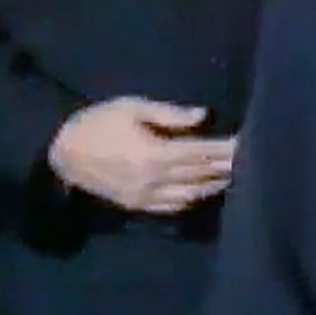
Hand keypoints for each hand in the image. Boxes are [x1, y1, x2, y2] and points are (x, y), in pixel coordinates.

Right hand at [47, 99, 235, 214]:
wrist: (61, 152)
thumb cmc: (97, 123)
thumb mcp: (131, 108)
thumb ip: (169, 114)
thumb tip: (203, 115)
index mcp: (155, 154)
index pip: (202, 153)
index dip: (227, 149)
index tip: (247, 142)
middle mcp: (155, 180)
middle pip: (201, 175)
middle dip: (228, 166)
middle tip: (253, 158)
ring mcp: (147, 197)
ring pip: (192, 194)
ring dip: (215, 185)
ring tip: (237, 174)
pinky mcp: (138, 206)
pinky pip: (175, 206)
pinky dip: (195, 198)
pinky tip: (207, 190)